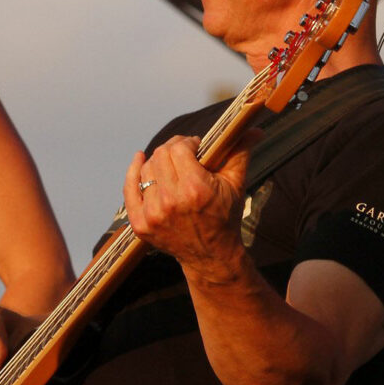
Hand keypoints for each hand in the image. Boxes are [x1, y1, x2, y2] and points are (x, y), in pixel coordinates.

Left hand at [122, 133, 255, 281]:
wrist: (211, 255)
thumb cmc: (225, 216)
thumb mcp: (236, 184)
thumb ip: (240, 152)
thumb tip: (255, 129)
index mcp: (195, 189)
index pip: (179, 148)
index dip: (187, 142)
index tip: (195, 146)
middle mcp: (170, 201)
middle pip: (161, 156)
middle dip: (173, 149)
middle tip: (184, 153)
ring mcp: (152, 214)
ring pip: (146, 169)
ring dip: (158, 162)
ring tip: (171, 166)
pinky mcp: (140, 224)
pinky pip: (129, 188)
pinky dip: (132, 172)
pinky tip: (140, 160)